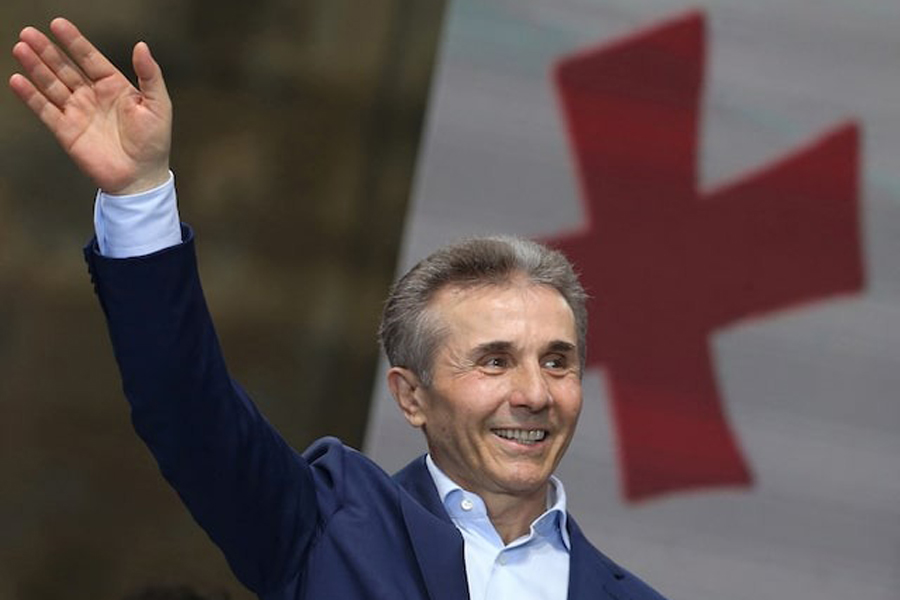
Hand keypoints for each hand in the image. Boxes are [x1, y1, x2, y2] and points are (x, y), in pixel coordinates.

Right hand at [9, 18, 171, 194]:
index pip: (90, 58)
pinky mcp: (66, 131)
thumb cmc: (154, 143)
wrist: (141, 178)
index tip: (58, 24)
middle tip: (29, 33)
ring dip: (36, 67)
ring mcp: (78, 112)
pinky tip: (19, 80)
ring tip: (21, 49)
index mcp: (115, 87)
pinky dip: (31, 96)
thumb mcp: (159, 105)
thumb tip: (142, 46)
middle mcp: (93, 96)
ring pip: (52, 84)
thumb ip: (150, 75)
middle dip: (47, 50)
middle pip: (65, 68)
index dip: (74, 41)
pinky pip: (45, 110)